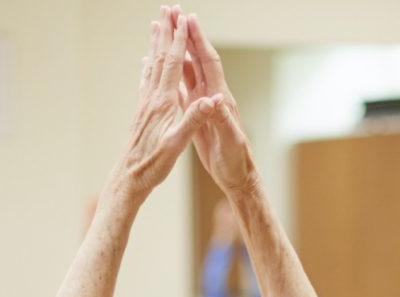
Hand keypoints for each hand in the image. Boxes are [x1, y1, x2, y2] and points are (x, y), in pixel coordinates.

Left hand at [108, 7, 217, 205]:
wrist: (129, 179)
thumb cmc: (154, 165)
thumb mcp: (177, 145)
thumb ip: (193, 120)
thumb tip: (210, 101)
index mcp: (164, 103)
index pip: (174, 65)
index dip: (179, 41)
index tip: (183, 19)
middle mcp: (152, 99)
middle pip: (160, 58)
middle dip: (166, 32)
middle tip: (168, 10)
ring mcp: (145, 104)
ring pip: (152, 66)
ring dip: (156, 43)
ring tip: (156, 24)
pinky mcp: (141, 112)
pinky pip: (146, 82)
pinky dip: (149, 66)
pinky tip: (147, 60)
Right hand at [183, 11, 254, 195]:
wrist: (237, 177)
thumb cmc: (236, 161)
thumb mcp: (230, 140)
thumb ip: (222, 119)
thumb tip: (216, 99)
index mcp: (220, 98)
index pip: (209, 62)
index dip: (199, 40)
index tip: (189, 19)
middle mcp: (212, 95)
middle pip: (197, 58)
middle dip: (186, 35)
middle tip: (172, 13)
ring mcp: (204, 103)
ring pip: (189, 69)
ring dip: (178, 49)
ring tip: (165, 30)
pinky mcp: (197, 114)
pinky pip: (182, 88)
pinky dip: (172, 74)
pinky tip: (162, 66)